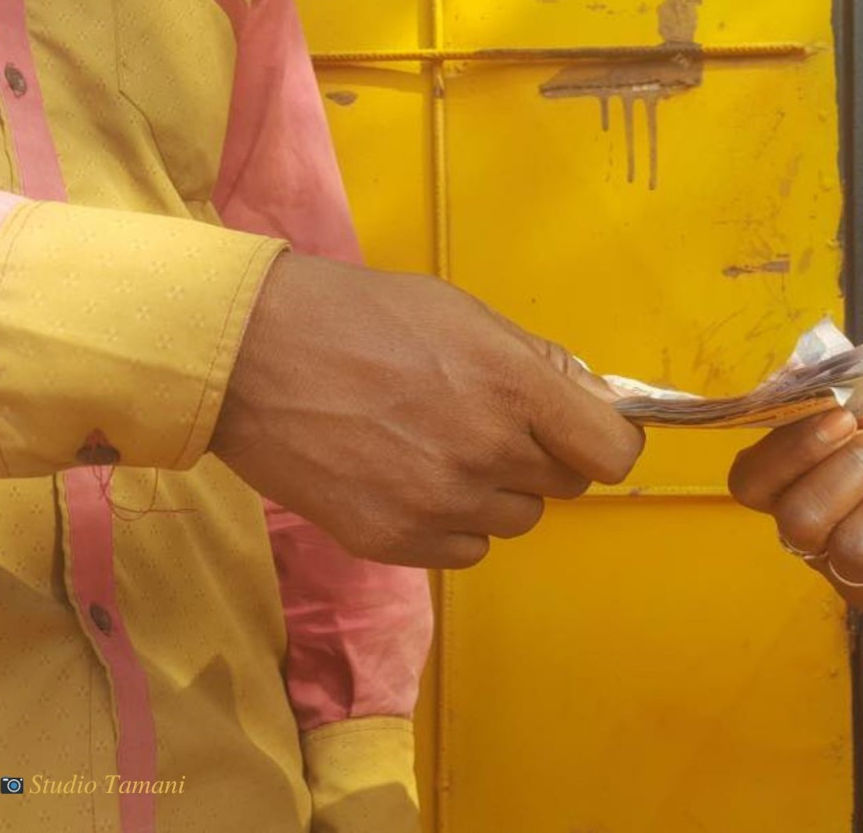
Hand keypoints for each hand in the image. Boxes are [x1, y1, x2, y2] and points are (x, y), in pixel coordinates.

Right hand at [211, 254, 643, 567]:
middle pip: (565, 486)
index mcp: (512, 383)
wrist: (249, 355)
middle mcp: (487, 450)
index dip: (603, 442)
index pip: (613, 453)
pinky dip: (450, 524)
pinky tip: (407, 481)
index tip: (582, 434)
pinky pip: (465, 551)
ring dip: (493, 493)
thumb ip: (536, 361)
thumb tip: (597, 399)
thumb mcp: (459, 311)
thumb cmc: (359, 316)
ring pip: (514, 521)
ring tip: (435, 449)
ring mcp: (440, 502)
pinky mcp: (395, 541)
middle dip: (540, 457)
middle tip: (486, 423)